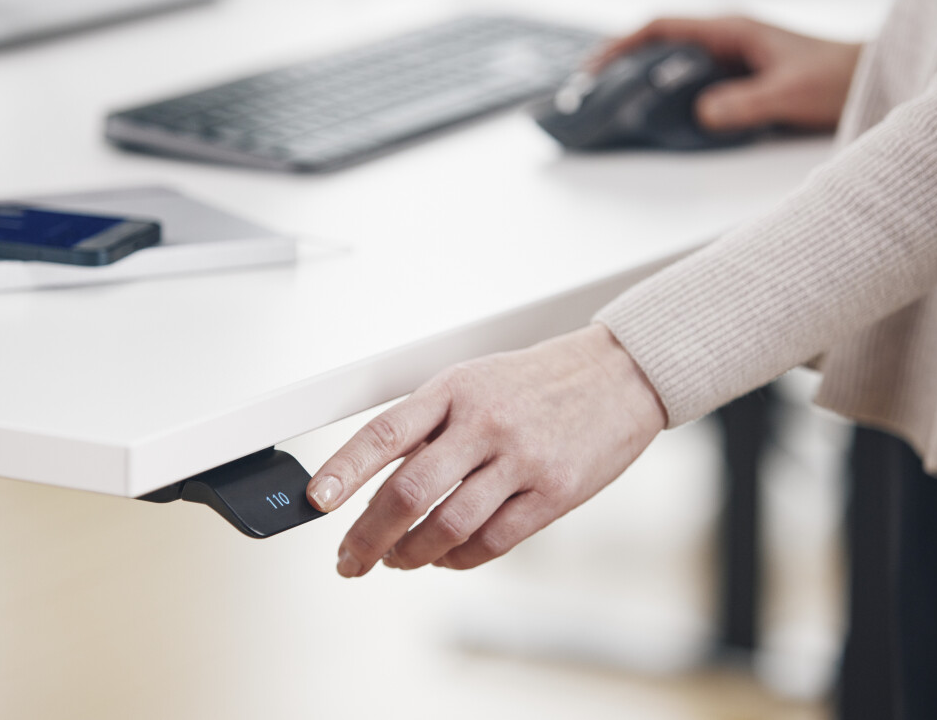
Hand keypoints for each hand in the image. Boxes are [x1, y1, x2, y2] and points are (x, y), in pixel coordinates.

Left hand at [307, 324, 666, 576]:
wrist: (619, 375)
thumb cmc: (541, 381)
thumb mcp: (478, 381)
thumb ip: (434, 426)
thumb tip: (380, 479)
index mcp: (457, 388)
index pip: (385, 432)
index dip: (344, 469)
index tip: (316, 501)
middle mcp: (486, 423)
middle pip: (409, 491)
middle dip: (368, 536)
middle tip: (349, 559)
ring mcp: (522, 460)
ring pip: (447, 526)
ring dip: (410, 554)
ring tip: (396, 560)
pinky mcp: (554, 493)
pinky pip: (492, 542)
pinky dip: (457, 559)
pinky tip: (445, 559)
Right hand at [592, 16, 862, 132]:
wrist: (865, 79)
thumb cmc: (835, 77)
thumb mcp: (788, 93)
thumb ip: (746, 103)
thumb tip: (703, 113)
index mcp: (730, 29)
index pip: (661, 28)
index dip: (622, 45)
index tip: (594, 68)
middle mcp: (724, 39)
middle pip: (657, 45)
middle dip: (620, 66)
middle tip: (590, 94)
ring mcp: (727, 58)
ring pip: (670, 66)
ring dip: (641, 84)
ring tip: (613, 108)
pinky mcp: (733, 79)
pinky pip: (688, 84)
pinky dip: (665, 98)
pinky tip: (656, 119)